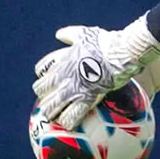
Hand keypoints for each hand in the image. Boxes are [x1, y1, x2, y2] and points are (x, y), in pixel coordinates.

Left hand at [32, 15, 159, 128]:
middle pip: (42, 91)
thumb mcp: (84, 34)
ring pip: (52, 106)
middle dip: (44, 97)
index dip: (43, 79)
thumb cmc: (104, 42)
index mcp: (62, 61)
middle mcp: (64, 76)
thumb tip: (59, 34)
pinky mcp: (87, 98)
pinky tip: (69, 124)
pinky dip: (68, 121)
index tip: (47, 84)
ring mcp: (74, 88)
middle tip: (50, 103)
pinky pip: (72, 115)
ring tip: (54, 117)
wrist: (119, 53)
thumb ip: (70, 34)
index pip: (40, 72)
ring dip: (52, 112)